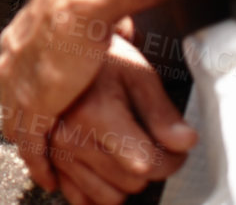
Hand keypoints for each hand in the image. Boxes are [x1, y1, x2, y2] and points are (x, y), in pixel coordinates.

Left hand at [0, 0, 118, 187]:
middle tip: (36, 144)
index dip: (26, 97)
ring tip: (42, 166)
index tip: (38, 109)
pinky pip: (30, 142)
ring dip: (29, 148)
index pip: (15, 77)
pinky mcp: (33, 104)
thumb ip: (88, 24)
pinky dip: (37, 161)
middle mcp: (10, 61)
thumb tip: (121, 27)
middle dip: (23, 124)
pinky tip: (46, 174)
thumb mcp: (77, 11)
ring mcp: (17, 83)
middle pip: (10, 102)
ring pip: (17, 126)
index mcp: (18, 38)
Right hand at [46, 35, 196, 204]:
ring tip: (130, 152)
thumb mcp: (137, 75)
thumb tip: (186, 142)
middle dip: (152, 167)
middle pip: (131, 182)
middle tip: (155, 144)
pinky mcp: (49, 159)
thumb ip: (162, 114)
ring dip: (125, 180)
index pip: (148, 164)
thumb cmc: (99, 58)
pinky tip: (108, 168)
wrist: (59, 47)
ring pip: (109, 196)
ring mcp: (56, 151)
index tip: (177, 148)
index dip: (173, 159)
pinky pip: (79, 198)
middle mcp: (70, 137)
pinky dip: (97, 189)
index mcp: (94, 114)